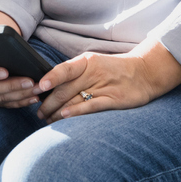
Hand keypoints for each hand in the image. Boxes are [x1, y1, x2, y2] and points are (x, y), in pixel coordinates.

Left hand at [34, 49, 168, 122]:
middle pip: (65, 89)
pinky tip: (65, 117)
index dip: (50, 78)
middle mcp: (92, 73)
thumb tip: (50, 85)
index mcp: (86, 61)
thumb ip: (74, 73)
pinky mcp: (113, 100)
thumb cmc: (113, 69)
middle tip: (38, 112)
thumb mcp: (93, 64)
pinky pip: (91, 106)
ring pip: (74, 100)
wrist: (144, 72)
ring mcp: (103, 87)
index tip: (37, 87)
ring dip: (57, 112)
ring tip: (47, 120)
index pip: (64, 69)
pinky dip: (77, 111)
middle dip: (48, 102)